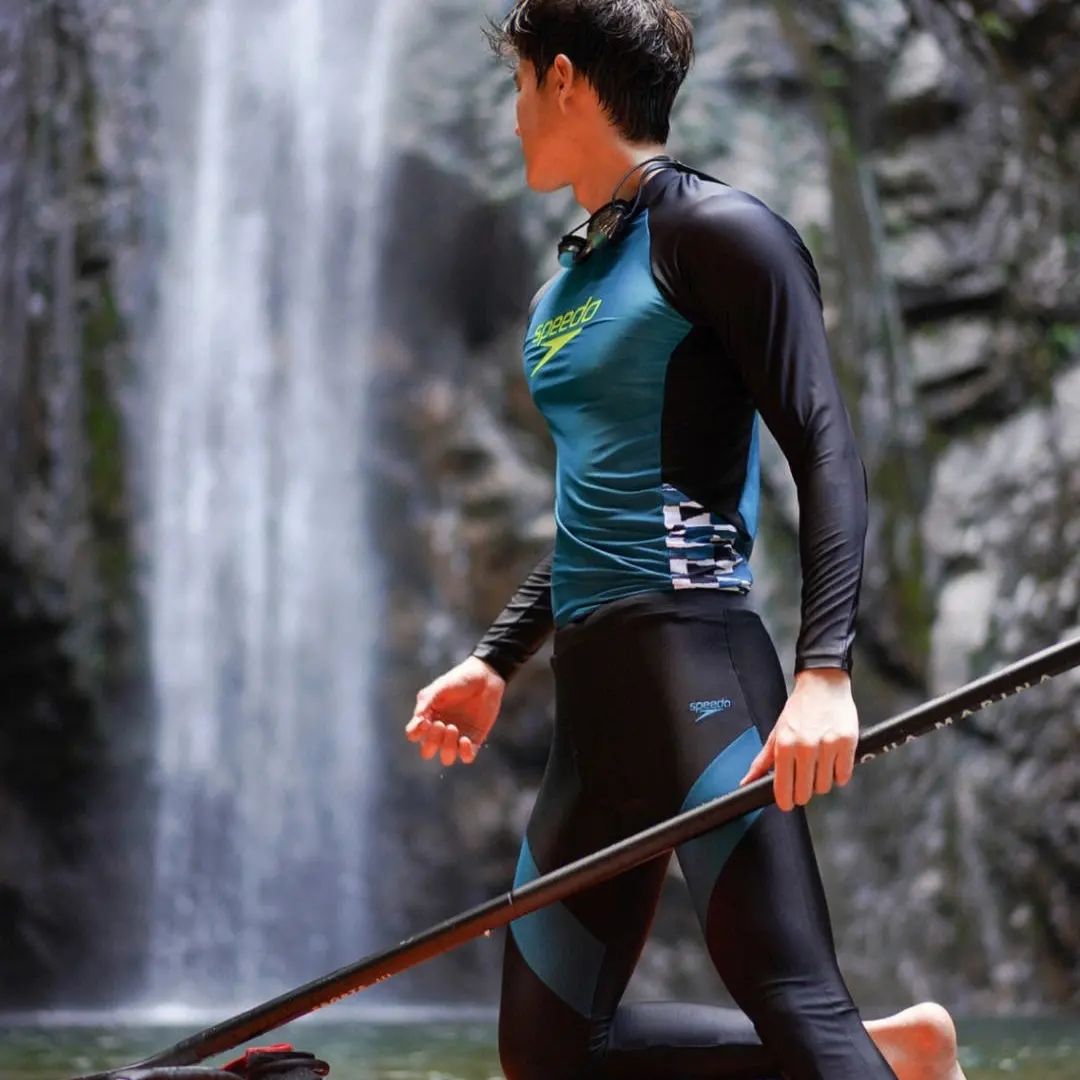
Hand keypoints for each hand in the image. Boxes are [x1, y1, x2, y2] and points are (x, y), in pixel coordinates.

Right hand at [405, 655, 505, 766]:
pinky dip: (464, 753)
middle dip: (431, 743)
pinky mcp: (475, 739)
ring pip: (447, 758)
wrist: (485, 676)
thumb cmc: (460, 679)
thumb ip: (427, 700)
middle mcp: (441, 731)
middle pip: (427, 751)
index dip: (415, 733)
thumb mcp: (440, 686)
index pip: (413, 734)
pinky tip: (465, 739)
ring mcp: (457, 737)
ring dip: (447, 748)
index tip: (425, 721)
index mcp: (428, 717)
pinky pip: (467, 757)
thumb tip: (418, 718)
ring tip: (453, 728)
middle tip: (440, 725)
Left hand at [739, 668, 856, 810]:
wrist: (823, 685)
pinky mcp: (847, 743)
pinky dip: (838, 773)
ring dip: (821, 781)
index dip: (785, 800)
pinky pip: (843, 776)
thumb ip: (762, 761)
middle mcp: (805, 747)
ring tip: (819, 764)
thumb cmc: (799, 709)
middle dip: (803, 792)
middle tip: (804, 781)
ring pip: (825, 786)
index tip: (787, 803)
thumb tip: (747, 782)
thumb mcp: (776, 733)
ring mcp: (827, 746)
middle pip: (805, 792)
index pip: (783, 787)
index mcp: (784, 745)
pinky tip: (832, 760)